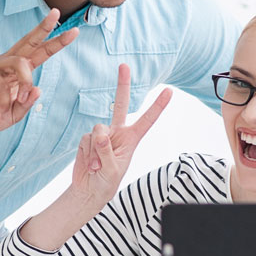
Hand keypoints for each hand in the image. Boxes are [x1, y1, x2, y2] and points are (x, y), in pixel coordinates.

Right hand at [0, 8, 78, 136]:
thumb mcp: (14, 114)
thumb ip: (26, 104)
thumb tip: (38, 89)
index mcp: (18, 71)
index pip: (40, 52)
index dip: (56, 41)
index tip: (75, 31)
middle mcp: (7, 63)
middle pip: (29, 41)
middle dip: (44, 27)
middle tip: (56, 13)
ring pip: (20, 63)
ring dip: (26, 82)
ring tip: (21, 98)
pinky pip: (2, 84)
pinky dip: (6, 100)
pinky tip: (2, 108)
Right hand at [71, 63, 171, 206]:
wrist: (89, 190)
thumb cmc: (106, 183)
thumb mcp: (111, 171)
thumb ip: (106, 153)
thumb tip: (100, 134)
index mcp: (132, 139)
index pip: (147, 119)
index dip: (158, 105)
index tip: (169, 91)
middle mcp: (118, 133)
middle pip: (120, 104)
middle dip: (122, 84)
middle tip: (124, 65)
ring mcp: (102, 135)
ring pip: (97, 131)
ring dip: (95, 151)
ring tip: (97, 167)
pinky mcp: (88, 139)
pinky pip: (86, 139)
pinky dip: (87, 153)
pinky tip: (89, 164)